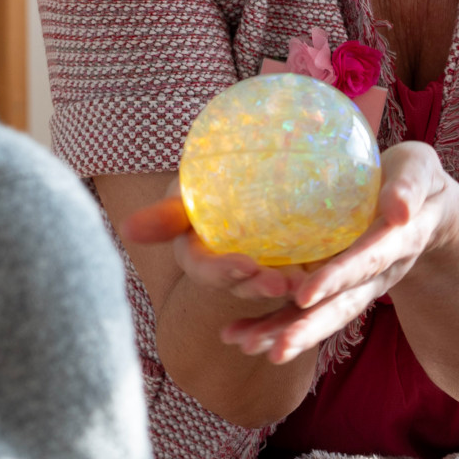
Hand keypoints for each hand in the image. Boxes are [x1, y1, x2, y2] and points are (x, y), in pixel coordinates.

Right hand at [122, 185, 307, 308]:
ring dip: (290, 290)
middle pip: (245, 283)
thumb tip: (125, 230)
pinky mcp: (295, 260)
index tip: (245, 265)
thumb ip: (166, 213)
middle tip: (286, 283)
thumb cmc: (208, 178)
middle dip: (262, 287)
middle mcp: (231, 268)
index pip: (208, 269)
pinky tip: (333, 274)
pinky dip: (317, 278)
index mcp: (200, 256)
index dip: (224, 272)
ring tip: (308, 285)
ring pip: (275, 284)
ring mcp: (263, 267)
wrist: (250, 167)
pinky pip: (306, 273)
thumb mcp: (186, 190)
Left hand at [219, 141, 458, 364]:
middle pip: (341, 305)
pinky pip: (304, 309)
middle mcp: (375, 273)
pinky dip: (272, 323)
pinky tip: (238, 334)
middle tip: (275, 349)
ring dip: (285, 331)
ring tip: (248, 346)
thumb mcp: (421, 173)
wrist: (424, 208)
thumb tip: (399, 208)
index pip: (366, 262)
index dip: (338, 278)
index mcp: (396, 243)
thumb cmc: (418, 180)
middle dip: (308, 327)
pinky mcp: (334, 285)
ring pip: (321, 314)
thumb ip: (411, 187)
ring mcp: (354, 284)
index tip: (306, 295)